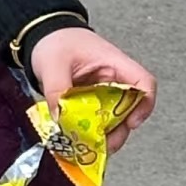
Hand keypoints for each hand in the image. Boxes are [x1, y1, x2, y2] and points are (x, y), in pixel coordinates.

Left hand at [29, 28, 156, 155]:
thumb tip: (61, 120)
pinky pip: (96, 120)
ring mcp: (102, 92)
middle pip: (130, 109)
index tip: (131, 122)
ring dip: (103, 135)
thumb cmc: (55, 41)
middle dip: (118, 131)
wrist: (41, 37)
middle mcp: (114, 80)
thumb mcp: (53, 64)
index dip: (144, 105)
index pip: (144, 83)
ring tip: (88, 148)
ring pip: (113, 119)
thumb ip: (56, 90)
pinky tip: (78, 140)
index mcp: (115, 64)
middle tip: (102, 146)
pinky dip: (90, 131)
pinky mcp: (90, 102)